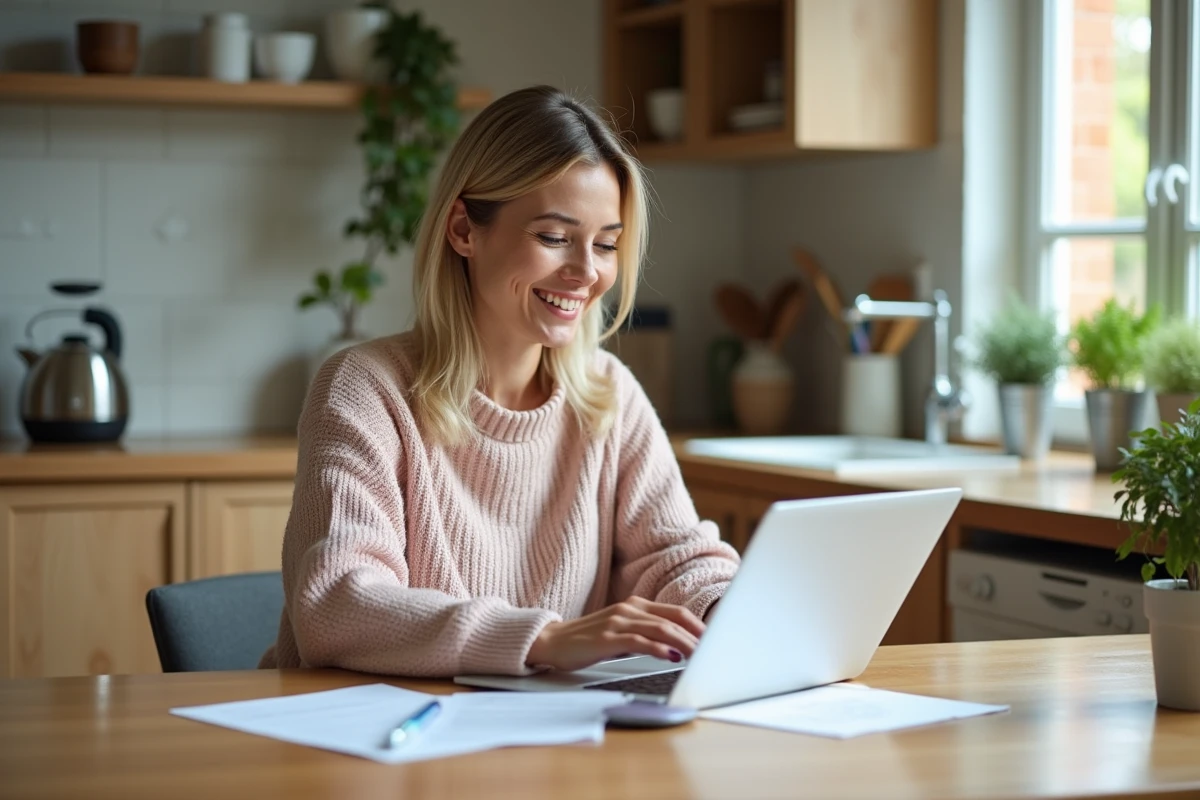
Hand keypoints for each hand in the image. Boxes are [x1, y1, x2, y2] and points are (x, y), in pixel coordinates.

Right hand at [526, 597, 705, 672]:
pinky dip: (659, 648)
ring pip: (660, 629)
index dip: (698, 625)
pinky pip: (639, 641)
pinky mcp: (607, 638)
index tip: (716, 639)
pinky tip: (671, 656)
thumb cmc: (588, 640)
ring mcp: (617, 622)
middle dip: (697, 635)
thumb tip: (678, 648)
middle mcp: (629, 609)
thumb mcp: (621, 632)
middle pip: (673, 619)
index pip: (676, 611)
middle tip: (715, 649)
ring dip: (684, 643)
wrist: (551, 642)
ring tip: (700, 655)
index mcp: (635, 605)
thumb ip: (646, 634)